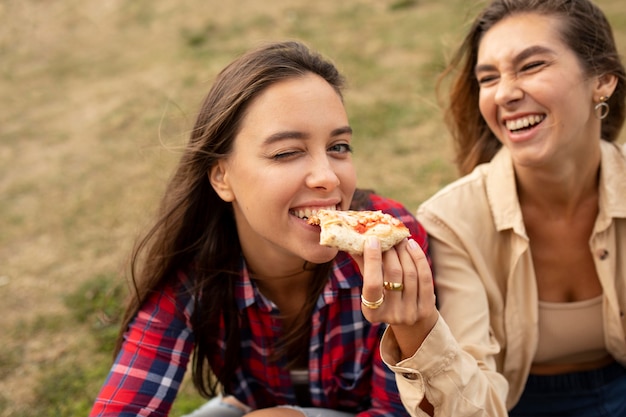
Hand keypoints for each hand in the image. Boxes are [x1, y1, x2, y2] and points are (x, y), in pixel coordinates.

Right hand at [354, 237, 437, 357]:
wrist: (408, 318)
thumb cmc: (383, 296)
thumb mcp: (371, 285)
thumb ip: (363, 265)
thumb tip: (355, 239)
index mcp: (371, 312)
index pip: (372, 283)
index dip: (372, 260)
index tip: (372, 240)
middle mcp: (391, 315)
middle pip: (393, 275)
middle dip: (392, 251)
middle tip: (389, 235)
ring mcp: (410, 313)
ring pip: (410, 273)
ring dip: (405, 252)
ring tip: (400, 239)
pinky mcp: (426, 308)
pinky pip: (425, 277)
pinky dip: (419, 258)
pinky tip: (412, 246)